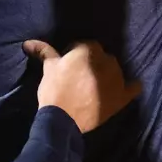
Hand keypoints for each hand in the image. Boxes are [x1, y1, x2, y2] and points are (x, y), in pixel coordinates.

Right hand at [26, 38, 141, 132]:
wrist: (62, 119)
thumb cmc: (55, 89)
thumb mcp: (49, 68)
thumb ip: (44, 51)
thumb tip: (28, 42)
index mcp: (90, 50)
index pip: (85, 46)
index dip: (76, 54)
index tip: (68, 65)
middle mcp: (108, 60)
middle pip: (101, 58)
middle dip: (93, 64)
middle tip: (80, 77)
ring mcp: (117, 79)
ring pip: (115, 70)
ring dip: (107, 75)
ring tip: (93, 87)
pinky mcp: (122, 96)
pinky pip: (134, 88)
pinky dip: (131, 86)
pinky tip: (128, 87)